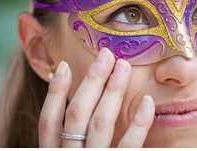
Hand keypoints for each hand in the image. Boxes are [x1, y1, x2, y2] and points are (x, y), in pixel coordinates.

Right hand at [38, 49, 154, 146]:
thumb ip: (71, 140)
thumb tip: (65, 97)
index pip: (48, 121)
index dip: (55, 92)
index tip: (64, 64)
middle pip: (77, 114)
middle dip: (92, 81)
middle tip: (107, 54)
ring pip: (100, 123)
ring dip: (113, 91)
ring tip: (124, 66)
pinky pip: (129, 146)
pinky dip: (139, 123)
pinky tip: (147, 102)